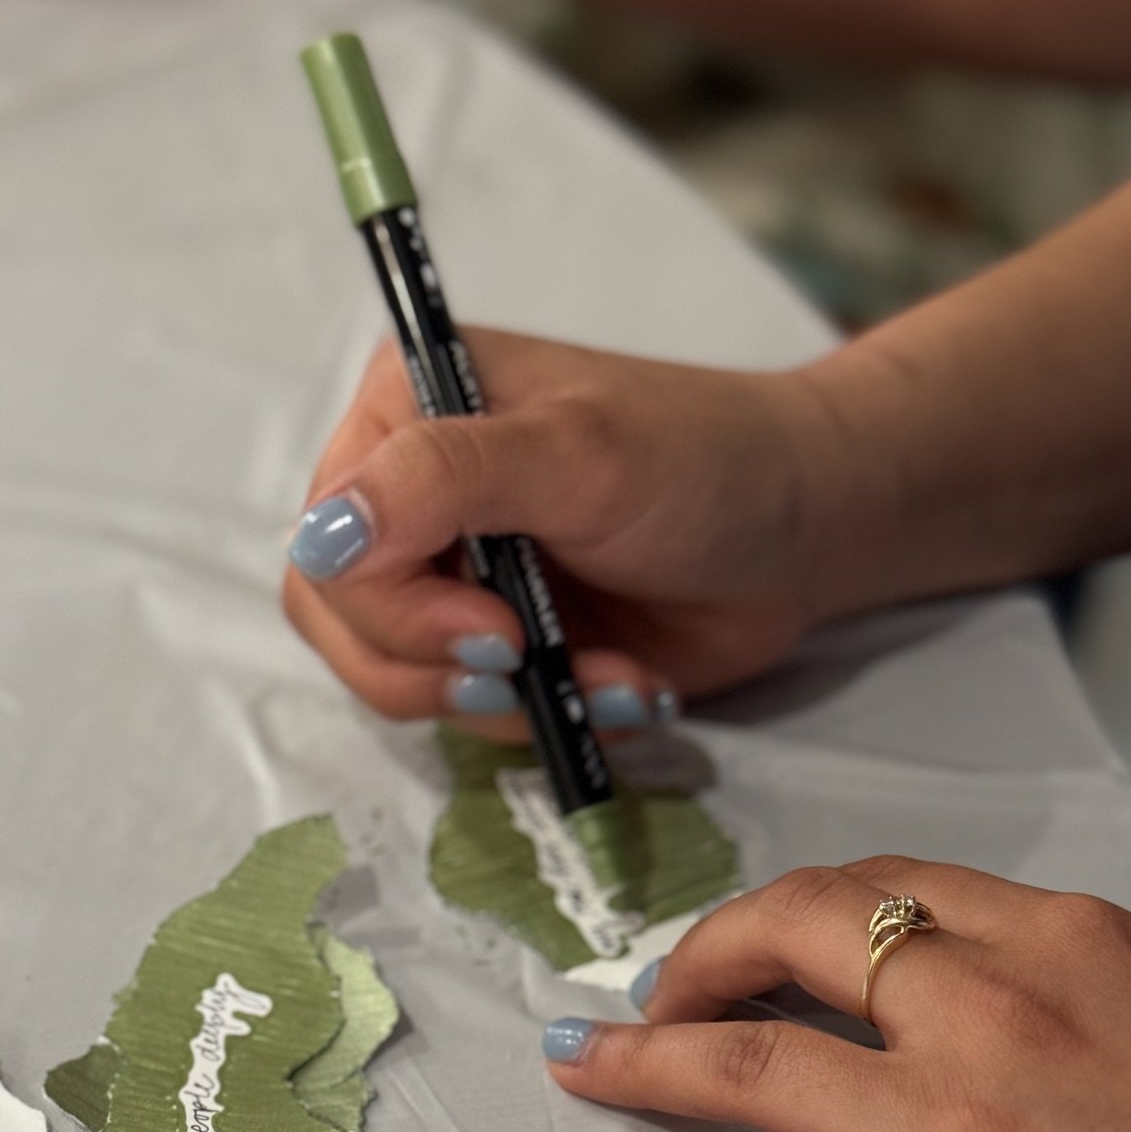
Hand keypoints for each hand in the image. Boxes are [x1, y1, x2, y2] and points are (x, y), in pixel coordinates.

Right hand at [283, 329, 859, 737]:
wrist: (808, 529)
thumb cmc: (704, 463)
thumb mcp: (578, 456)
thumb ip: (443, 482)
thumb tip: (322, 538)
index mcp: (403, 413)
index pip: (328, 543)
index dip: (395, 610)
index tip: (498, 632)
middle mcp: (409, 492)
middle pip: (342, 623)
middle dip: (439, 670)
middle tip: (527, 669)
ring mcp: (453, 572)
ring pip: (401, 680)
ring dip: (505, 703)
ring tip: (604, 679)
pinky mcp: (498, 640)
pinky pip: (473, 711)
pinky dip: (546, 717)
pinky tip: (620, 687)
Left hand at [541, 860, 1130, 1131]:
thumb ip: (1077, 986)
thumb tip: (969, 975)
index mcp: (1071, 949)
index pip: (883, 888)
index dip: (787, 910)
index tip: (747, 943)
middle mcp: (1002, 1017)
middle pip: (798, 938)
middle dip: (698, 956)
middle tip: (649, 995)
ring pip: (751, 1069)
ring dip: (639, 1060)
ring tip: (577, 1063)